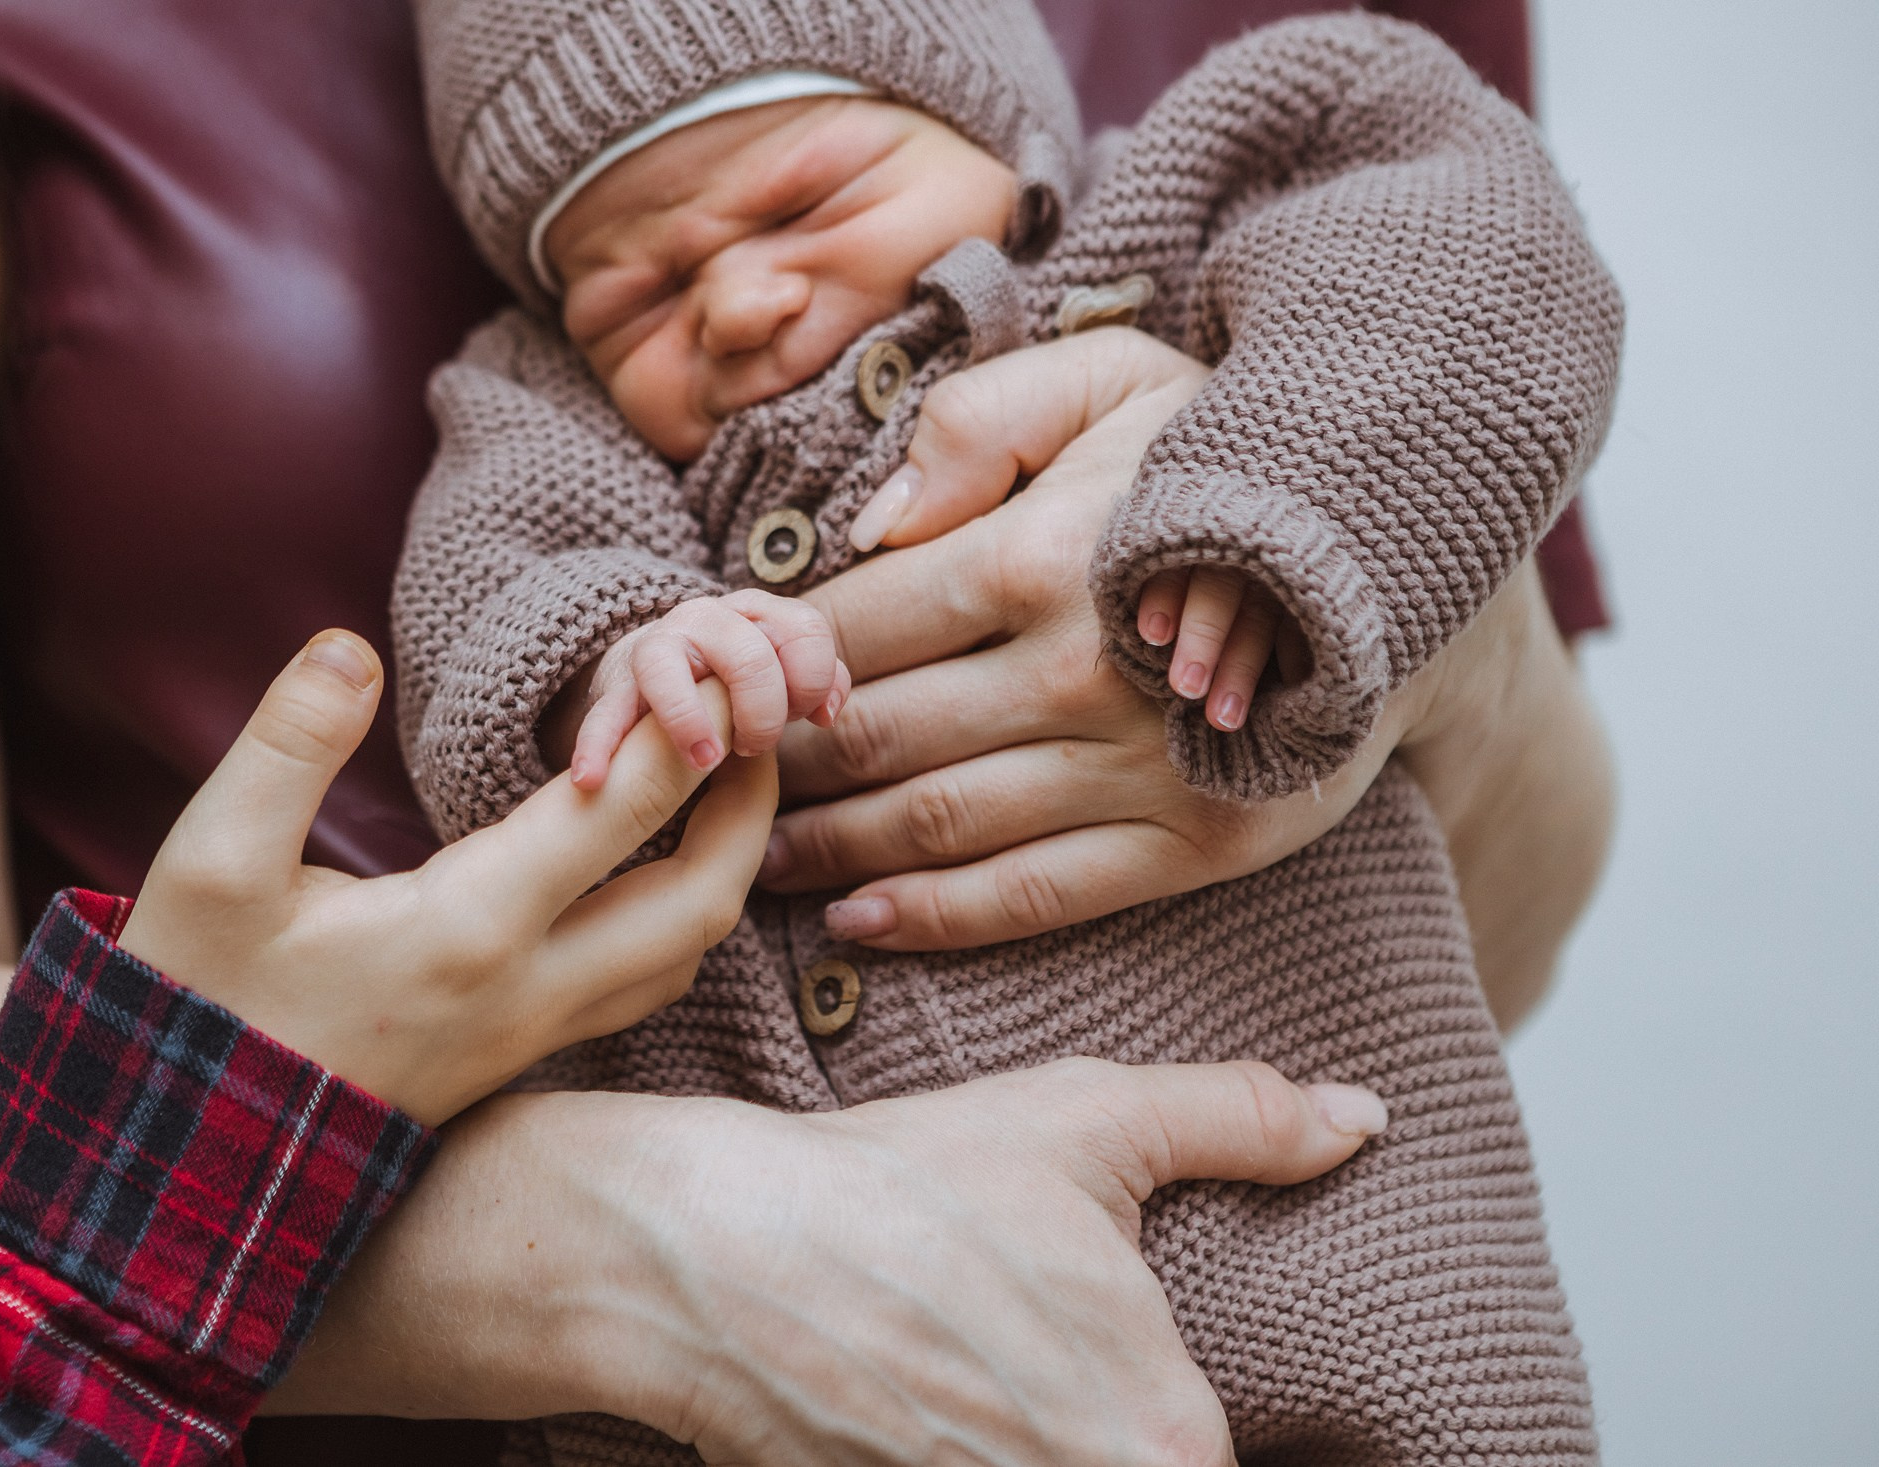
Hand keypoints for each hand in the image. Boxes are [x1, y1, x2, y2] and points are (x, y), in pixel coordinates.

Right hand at [119, 630, 772, 1123]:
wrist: (184, 1159)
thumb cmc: (199, 1003)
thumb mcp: (213, 865)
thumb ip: (286, 745)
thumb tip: (350, 648)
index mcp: (467, 929)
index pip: (617, 812)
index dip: (688, 730)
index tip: (724, 663)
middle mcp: (528, 989)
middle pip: (698, 901)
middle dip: (751, 809)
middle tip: (770, 726)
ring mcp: (534, 1035)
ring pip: (682, 955)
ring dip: (727, 868)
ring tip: (732, 785)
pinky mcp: (522, 1057)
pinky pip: (645, 986)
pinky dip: (683, 920)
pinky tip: (661, 872)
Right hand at [274, 1055, 1387, 1466]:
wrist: (706, 1255)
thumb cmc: (901, 1186)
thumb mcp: (1084, 1121)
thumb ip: (1244, 1119)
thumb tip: (1365, 1119)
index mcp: (1164, 1438)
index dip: (1199, 1425)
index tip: (1159, 1383)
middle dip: (1130, 1432)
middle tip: (1066, 1360)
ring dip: (1055, 1441)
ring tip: (1011, 1374)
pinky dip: (975, 1454)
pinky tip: (950, 1405)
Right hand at [572, 589, 847, 788]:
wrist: (660, 667)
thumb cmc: (736, 679)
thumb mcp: (782, 671)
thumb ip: (815, 682)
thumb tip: (826, 712)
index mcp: (757, 612)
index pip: (804, 629)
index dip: (813, 680)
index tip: (807, 717)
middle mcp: (706, 619)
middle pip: (748, 656)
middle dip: (762, 713)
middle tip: (754, 747)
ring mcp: (656, 648)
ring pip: (667, 670)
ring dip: (689, 720)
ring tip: (704, 760)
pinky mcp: (616, 688)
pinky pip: (605, 715)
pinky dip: (597, 746)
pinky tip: (592, 780)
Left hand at [765, 328, 1426, 947]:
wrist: (1400, 554)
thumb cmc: (1224, 457)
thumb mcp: (1110, 379)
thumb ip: (978, 423)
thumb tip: (869, 526)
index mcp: (1043, 556)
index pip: (859, 629)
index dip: (776, 664)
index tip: (725, 683)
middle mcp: (1082, 676)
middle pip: (882, 737)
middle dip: (784, 770)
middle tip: (716, 783)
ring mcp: (1144, 772)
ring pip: (942, 826)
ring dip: (832, 852)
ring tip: (755, 859)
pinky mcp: (1198, 844)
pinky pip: (1038, 896)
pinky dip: (936, 917)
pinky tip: (856, 921)